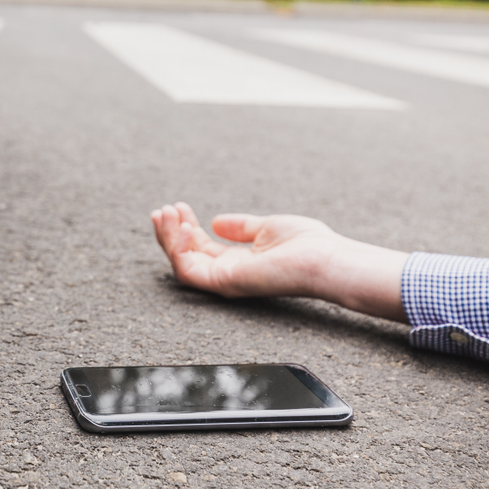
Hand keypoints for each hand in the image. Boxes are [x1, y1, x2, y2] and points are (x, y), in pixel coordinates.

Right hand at [151, 202, 408, 321]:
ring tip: (164, 213)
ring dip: (168, 238)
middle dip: (169, 232)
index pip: (200, 247)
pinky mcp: (225, 282)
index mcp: (238, 262)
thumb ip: (241, 227)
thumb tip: (216, 221)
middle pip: (186, 255)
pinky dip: (179, 249)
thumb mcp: (266, 227)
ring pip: (181, 264)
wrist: (326, 258)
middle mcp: (228, 273)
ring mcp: (225, 280)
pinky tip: (183, 226)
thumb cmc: (307, 244)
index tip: (179, 207)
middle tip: (162, 210)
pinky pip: (189, 270)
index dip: (185, 227)